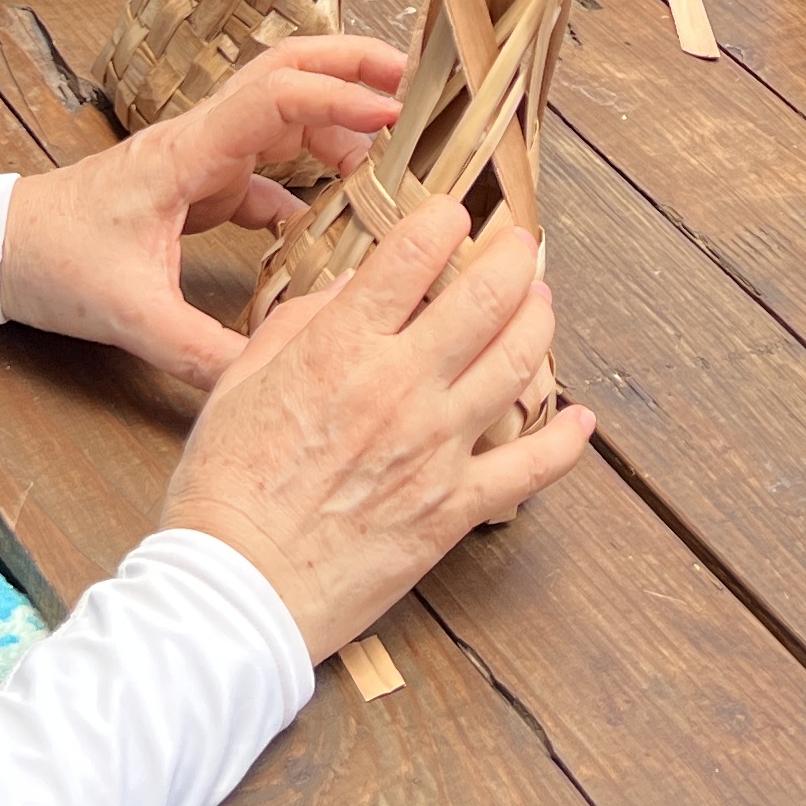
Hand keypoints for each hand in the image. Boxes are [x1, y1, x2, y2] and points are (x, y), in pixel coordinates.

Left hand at [0, 38, 409, 385]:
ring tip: (387, 152)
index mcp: (188, 155)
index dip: (338, 99)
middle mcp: (199, 141)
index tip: (392, 118)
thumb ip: (199, 353)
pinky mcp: (196, 184)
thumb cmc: (54, 266)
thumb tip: (267, 382)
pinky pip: (264, 166)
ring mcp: (199, 157)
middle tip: (413, 79)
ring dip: (334, 118)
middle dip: (350, 66)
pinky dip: (304, 176)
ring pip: (280, 112)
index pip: (276, 97)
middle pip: (286, 71)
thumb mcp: (129, 316)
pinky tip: (330, 213)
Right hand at [158, 198, 594, 663]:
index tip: (453, 214)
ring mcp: (435, 450)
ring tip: (541, 305)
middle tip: (521, 244)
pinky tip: (580, 420)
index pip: (412, 256)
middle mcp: (400, 389)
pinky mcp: (452, 510)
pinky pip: (528, 469)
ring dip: (538, 324)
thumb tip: (354, 287)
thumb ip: (299, 323)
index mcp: (341, 350)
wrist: (235, 591)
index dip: (442, 221)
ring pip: (517, 366)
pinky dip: (564, 442)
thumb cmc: (225, 490)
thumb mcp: (239, 383)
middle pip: (485, 299)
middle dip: (514, 258)